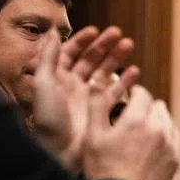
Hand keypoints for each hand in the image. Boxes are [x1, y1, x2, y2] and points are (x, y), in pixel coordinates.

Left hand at [32, 27, 140, 170]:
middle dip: (104, 45)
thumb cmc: (49, 118)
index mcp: (58, 75)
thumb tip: (53, 33)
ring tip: (130, 45)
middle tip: (119, 33)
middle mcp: (74, 83)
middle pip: (91, 58)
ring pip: (105, 70)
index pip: (71, 51)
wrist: (61, 149)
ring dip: (117, 57)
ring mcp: (89, 95)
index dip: (83, 40)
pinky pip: (117, 89)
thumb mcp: (43, 84)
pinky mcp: (103, 107)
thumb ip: (48, 58)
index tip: (96, 30)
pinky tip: (135, 71)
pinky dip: (126, 80)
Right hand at [81, 81, 179, 179]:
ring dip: (157, 121)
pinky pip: (174, 139)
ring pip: (168, 122)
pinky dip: (166, 136)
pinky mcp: (175, 160)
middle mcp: (159, 129)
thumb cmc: (103, 168)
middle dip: (146, 107)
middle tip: (132, 115)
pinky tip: (154, 143)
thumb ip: (97, 106)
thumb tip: (99, 84)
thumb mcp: (92, 135)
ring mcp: (170, 145)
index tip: (128, 97)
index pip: (142, 94)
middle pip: (158, 106)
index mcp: (138, 119)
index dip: (134, 93)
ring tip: (143, 130)